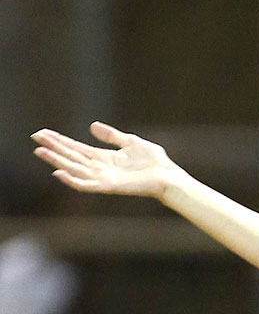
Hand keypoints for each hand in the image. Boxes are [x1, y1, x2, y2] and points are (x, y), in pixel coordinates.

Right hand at [31, 122, 176, 200]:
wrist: (168, 175)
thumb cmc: (154, 161)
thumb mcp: (129, 141)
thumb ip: (111, 135)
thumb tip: (91, 126)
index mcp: (103, 158)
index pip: (76, 148)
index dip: (60, 141)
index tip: (43, 133)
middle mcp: (100, 169)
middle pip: (71, 157)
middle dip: (53, 149)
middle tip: (36, 139)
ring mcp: (103, 179)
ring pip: (74, 170)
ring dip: (57, 161)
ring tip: (41, 152)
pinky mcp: (109, 187)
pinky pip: (86, 185)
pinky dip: (72, 180)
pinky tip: (59, 173)